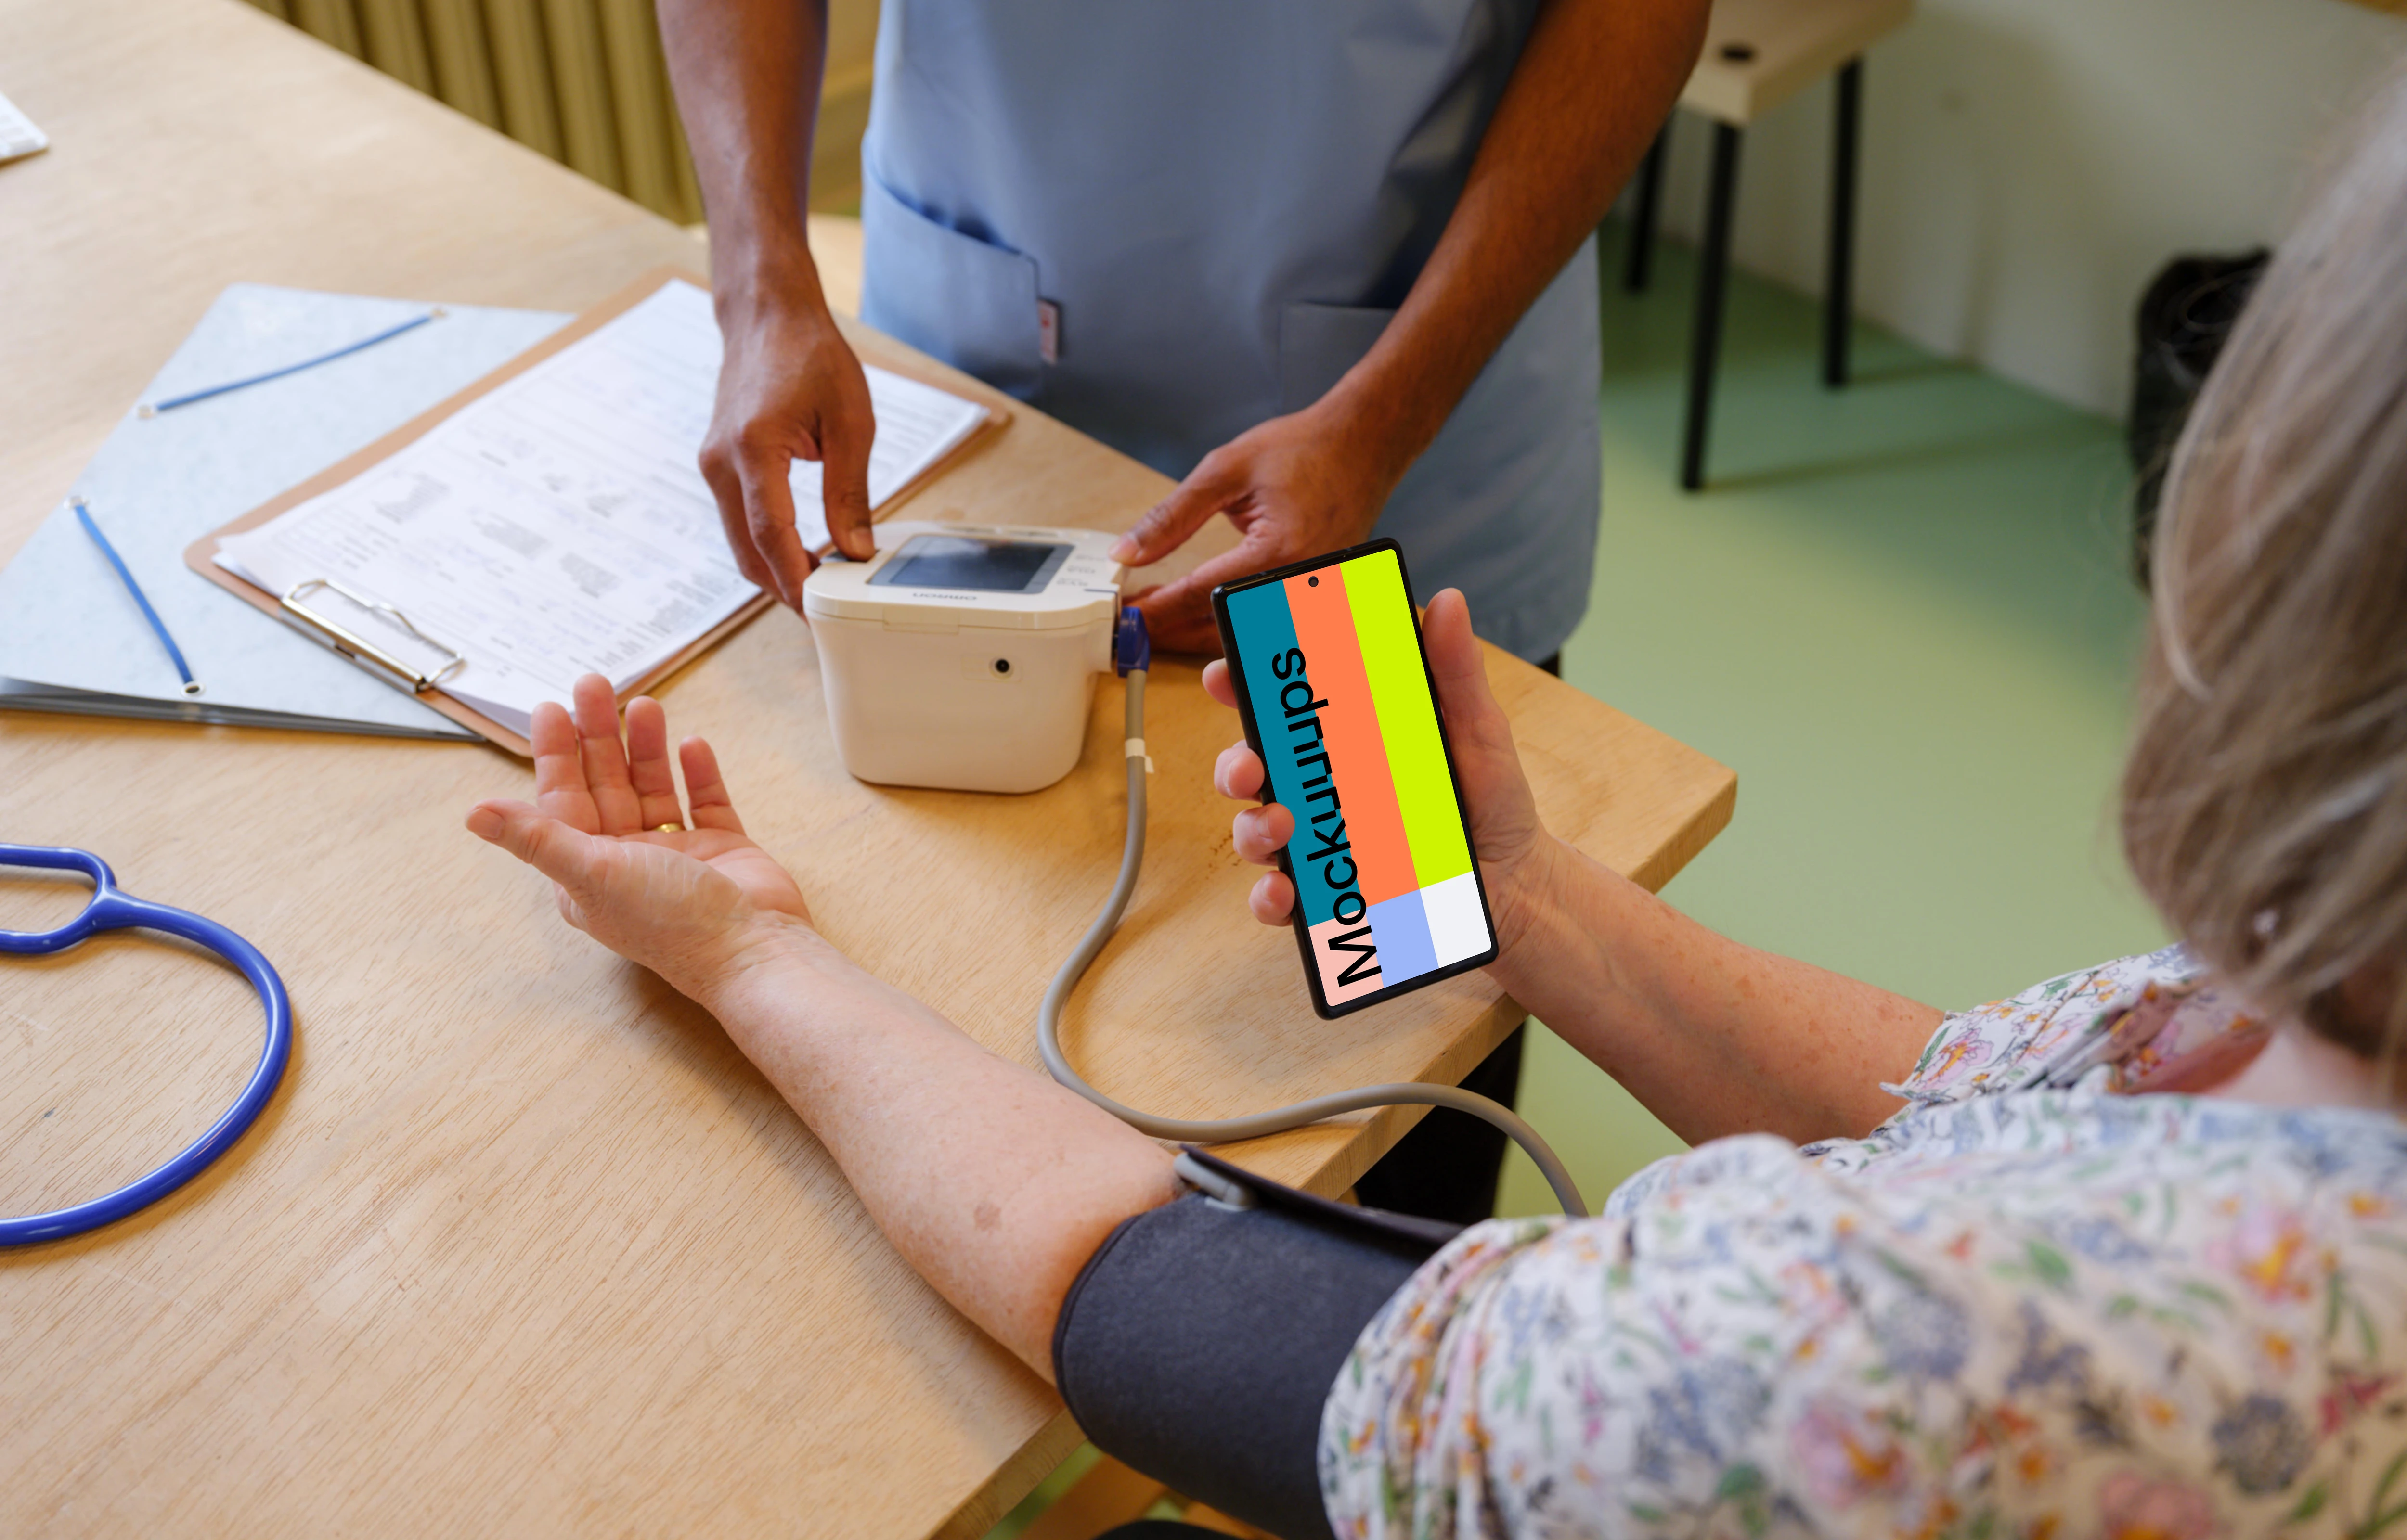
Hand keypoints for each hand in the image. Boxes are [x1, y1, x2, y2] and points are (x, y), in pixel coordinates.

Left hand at [466, 674, 817, 1005]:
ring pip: (655, 787)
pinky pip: (705, 802)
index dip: (556, 754)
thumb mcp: (593, 873)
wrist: (754, 949)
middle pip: (607, 785)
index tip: (552, 707)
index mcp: (588, 872)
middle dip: (600, 735)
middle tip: (596, 684)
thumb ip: (536, 838)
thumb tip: (473, 813)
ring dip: (648, 747)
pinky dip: (698, 774)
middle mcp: (628, 861)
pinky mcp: (721, 849)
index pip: (563, 801)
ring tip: (647, 704)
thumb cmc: (671, 920)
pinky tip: (693, 745)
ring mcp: (677, 854)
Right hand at [699, 278, 875, 608]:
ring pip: (737, 542)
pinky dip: (764, 544)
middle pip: (747, 551)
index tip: (819, 611)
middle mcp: (721, 461)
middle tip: (824, 613)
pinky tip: (800, 552)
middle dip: (784, 588)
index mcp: (754, 448)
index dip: (795, 580)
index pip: (770, 535)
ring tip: (818, 587)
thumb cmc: (811, 357)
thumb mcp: (850, 423)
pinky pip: (736, 520)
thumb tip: (855, 552)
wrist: (768, 317)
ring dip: (773, 570)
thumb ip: (850, 492)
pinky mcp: (716, 463)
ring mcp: (712, 464)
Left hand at [1111, 401, 1403, 653]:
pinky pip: (1269, 624)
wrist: (1364, 442)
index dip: (1158, 610)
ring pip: (1247, 637)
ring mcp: (1316, 594)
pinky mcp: (1320, 595)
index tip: (1126, 616)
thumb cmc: (1304, 448)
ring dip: (1200, 634)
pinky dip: (1232, 624)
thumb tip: (1129, 551)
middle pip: (1223, 630)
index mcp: (1278, 552)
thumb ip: (1172, 517)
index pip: (1201, 595)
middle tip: (1136, 623)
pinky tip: (1203, 611)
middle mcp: (1301, 583)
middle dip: (1174, 632)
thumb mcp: (1225, 470)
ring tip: (1162, 618)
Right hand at [1200, 588, 1558, 956]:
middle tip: (1252, 768)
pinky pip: (1276, 898)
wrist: (1517, 882)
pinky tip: (1285, 893)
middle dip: (1234, 764)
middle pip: (1250, 766)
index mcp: (1347, 738)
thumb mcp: (1478, 730)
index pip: (1282, 706)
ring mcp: (1318, 842)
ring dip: (1253, 827)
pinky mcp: (1324, 897)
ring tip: (1283, 829)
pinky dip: (1269, 896)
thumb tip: (1448, 601)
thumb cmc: (1492, 800)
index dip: (1241, 683)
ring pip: (1254, 830)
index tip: (1223, 672)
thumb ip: (1455, 671)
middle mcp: (1321, 788)